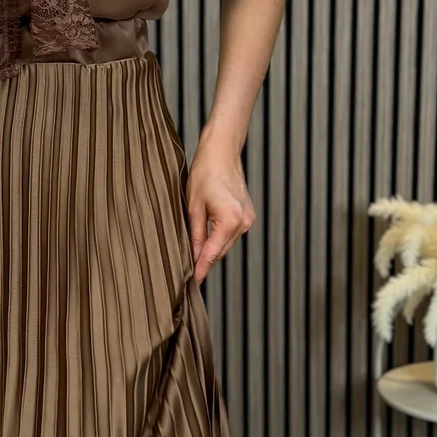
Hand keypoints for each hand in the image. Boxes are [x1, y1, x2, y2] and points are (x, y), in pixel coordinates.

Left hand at [185, 136, 254, 285]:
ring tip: (194, 255)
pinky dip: (219, 238)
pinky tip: (207, 238)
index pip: (212, 254)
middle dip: (205, 260)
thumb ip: (195, 234)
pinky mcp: (248, 215)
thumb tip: (193, 257)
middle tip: (188, 272)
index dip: (201, 269)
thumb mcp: (193, 206)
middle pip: (220, 251)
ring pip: (225, 243)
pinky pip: (231, 234)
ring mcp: (248, 219)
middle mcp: (243, 223)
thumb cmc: (205, 172)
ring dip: (211, 249)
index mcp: (230, 221)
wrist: (222, 152)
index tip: (193, 283)